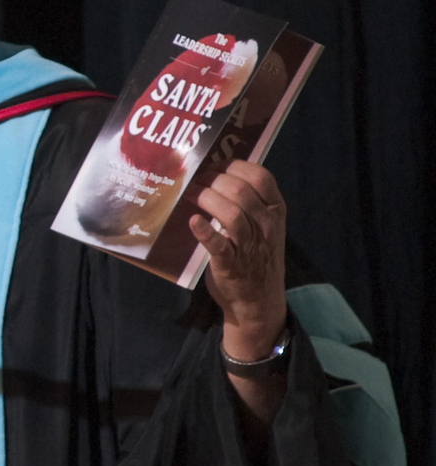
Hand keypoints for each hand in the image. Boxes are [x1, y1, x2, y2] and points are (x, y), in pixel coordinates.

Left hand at [188, 159, 286, 359]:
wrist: (258, 301)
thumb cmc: (256, 257)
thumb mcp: (264, 226)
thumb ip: (250, 202)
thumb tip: (218, 172)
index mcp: (275, 211)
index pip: (260, 176)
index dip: (233, 165)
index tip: (214, 164)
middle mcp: (266, 225)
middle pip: (240, 190)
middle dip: (213, 179)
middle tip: (196, 179)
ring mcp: (249, 245)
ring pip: (231, 213)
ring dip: (206, 198)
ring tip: (190, 193)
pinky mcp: (231, 264)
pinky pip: (218, 244)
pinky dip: (204, 231)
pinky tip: (193, 221)